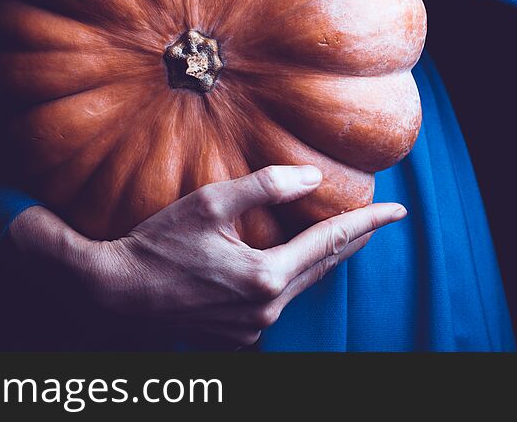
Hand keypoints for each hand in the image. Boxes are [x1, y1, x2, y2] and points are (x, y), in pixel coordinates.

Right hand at [8, 165, 406, 346]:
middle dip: (351, 242)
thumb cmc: (160, 242)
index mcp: (265, 277)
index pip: (330, 243)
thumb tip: (313, 178)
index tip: (397, 211)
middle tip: (378, 220)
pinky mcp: (239, 338)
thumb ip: (266, 186)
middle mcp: (266, 310)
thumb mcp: (211, 203)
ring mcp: (253, 329)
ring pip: (300, 286)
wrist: (119, 291)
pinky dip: (287, 279)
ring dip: (319, 260)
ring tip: (338, 237)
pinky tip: (285, 263)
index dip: (366, 223)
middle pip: (322, 267)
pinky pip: (276, 302)